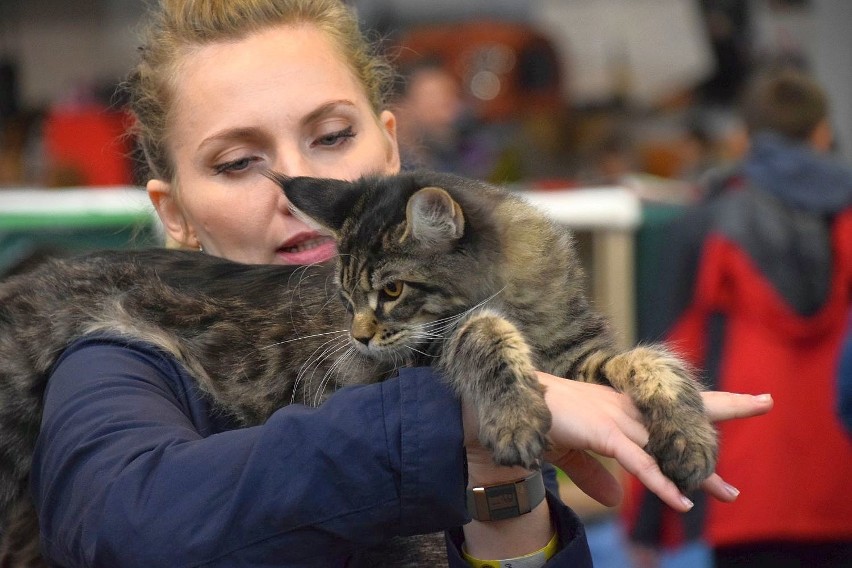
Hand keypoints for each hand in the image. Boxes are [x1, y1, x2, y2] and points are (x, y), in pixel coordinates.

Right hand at [536, 373, 772, 511]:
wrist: (516, 401)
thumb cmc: (544, 419)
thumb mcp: (574, 452)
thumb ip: (595, 474)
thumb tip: (614, 500)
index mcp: (622, 407)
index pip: (671, 406)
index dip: (705, 402)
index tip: (742, 398)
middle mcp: (626, 408)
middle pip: (684, 413)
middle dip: (727, 406)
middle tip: (765, 401)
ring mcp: (616, 418)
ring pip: (668, 444)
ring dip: (700, 471)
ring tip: (729, 493)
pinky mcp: (603, 432)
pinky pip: (638, 463)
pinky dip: (661, 484)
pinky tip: (682, 503)